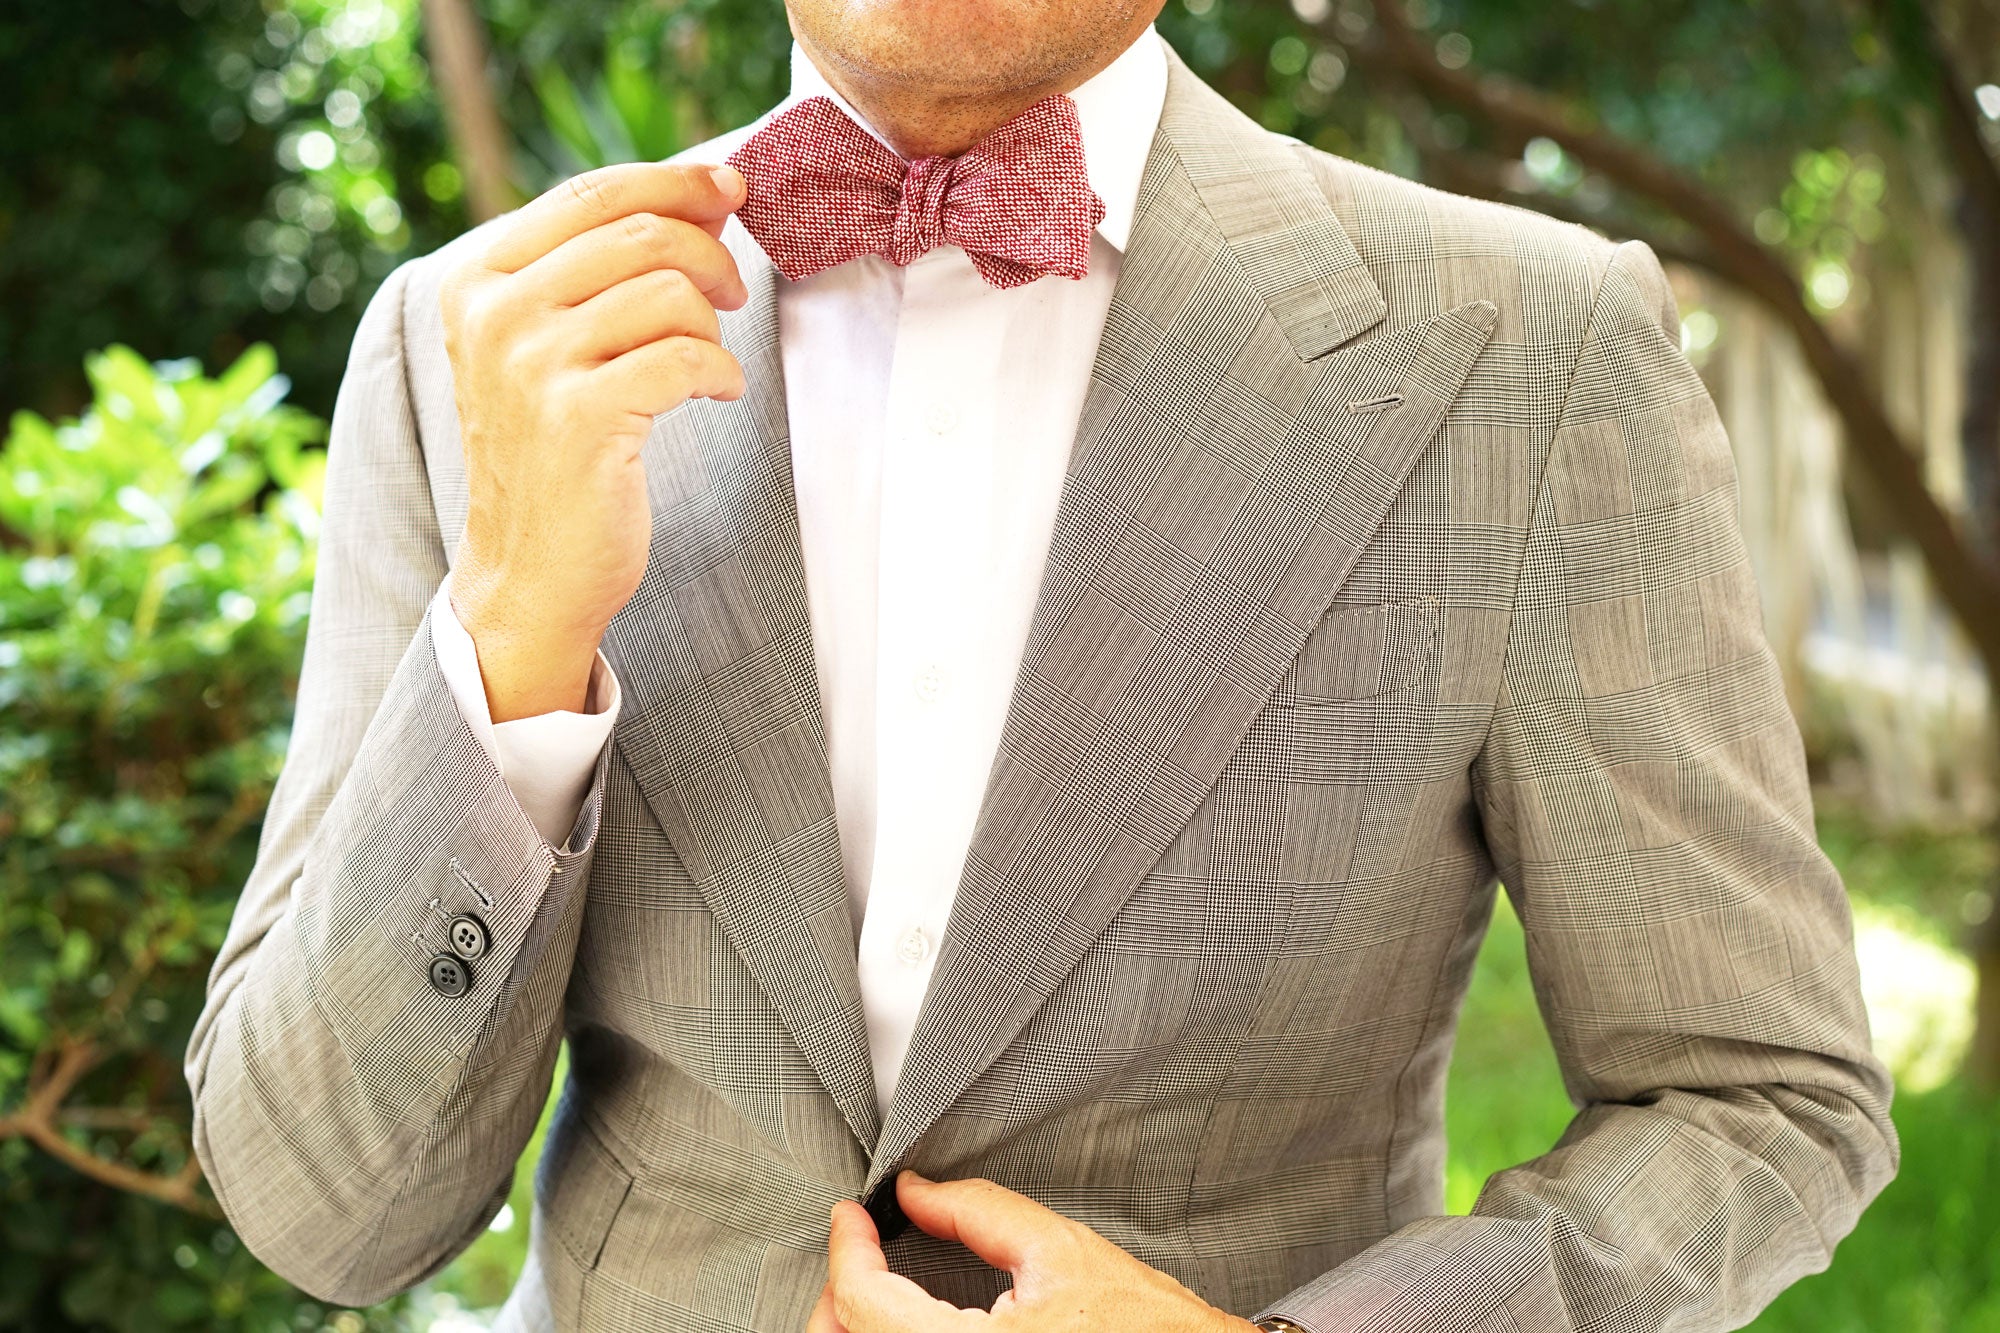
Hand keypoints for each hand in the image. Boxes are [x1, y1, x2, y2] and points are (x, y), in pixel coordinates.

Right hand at [437, 160, 750, 719]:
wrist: (528, 571)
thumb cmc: (554, 453)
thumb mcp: (549, 345)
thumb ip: (604, 268)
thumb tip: (709, 196)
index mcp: (478, 281)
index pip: (591, 193)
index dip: (675, 181)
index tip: (731, 189)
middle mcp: (495, 315)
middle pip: (641, 233)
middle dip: (710, 255)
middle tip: (731, 292)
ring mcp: (532, 366)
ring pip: (669, 292)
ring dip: (713, 323)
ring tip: (708, 360)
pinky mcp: (580, 418)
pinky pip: (687, 357)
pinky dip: (721, 372)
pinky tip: (715, 392)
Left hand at [807, 1169, 1259, 1332]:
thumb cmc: (1145, 1328)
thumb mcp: (1057, 1250)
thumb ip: (974, 1212)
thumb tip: (913, 1193)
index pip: (863, 1301)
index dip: (846, 1248)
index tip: (849, 1217)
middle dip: (836, 1296)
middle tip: (853, 1253)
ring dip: (854, 1329)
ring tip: (870, 1289)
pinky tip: (901, 1326)